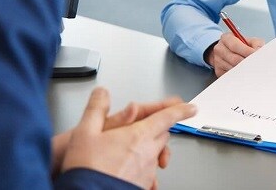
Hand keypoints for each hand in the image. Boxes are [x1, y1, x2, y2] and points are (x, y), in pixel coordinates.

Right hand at [61, 87, 195, 188]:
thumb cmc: (87, 168)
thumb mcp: (84, 132)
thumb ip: (96, 109)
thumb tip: (102, 94)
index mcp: (138, 135)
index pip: (167, 117)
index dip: (181, 110)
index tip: (191, 108)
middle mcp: (147, 153)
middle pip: (162, 134)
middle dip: (159, 127)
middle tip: (147, 125)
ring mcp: (147, 171)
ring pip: (156, 154)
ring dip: (150, 148)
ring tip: (130, 150)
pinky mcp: (142, 185)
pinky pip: (150, 172)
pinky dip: (143, 166)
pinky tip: (129, 169)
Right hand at [206, 32, 264, 76]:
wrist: (229, 52)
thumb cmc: (241, 46)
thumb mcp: (250, 41)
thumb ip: (256, 44)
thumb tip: (258, 52)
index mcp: (226, 38)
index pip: (235, 46)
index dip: (247, 52)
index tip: (256, 55)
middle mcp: (219, 49)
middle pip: (234, 59)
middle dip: (247, 62)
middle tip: (256, 64)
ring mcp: (217, 61)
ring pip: (233, 69)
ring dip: (244, 70)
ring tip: (252, 68)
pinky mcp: (219, 71)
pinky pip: (230, 75)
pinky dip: (239, 75)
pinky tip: (244, 72)